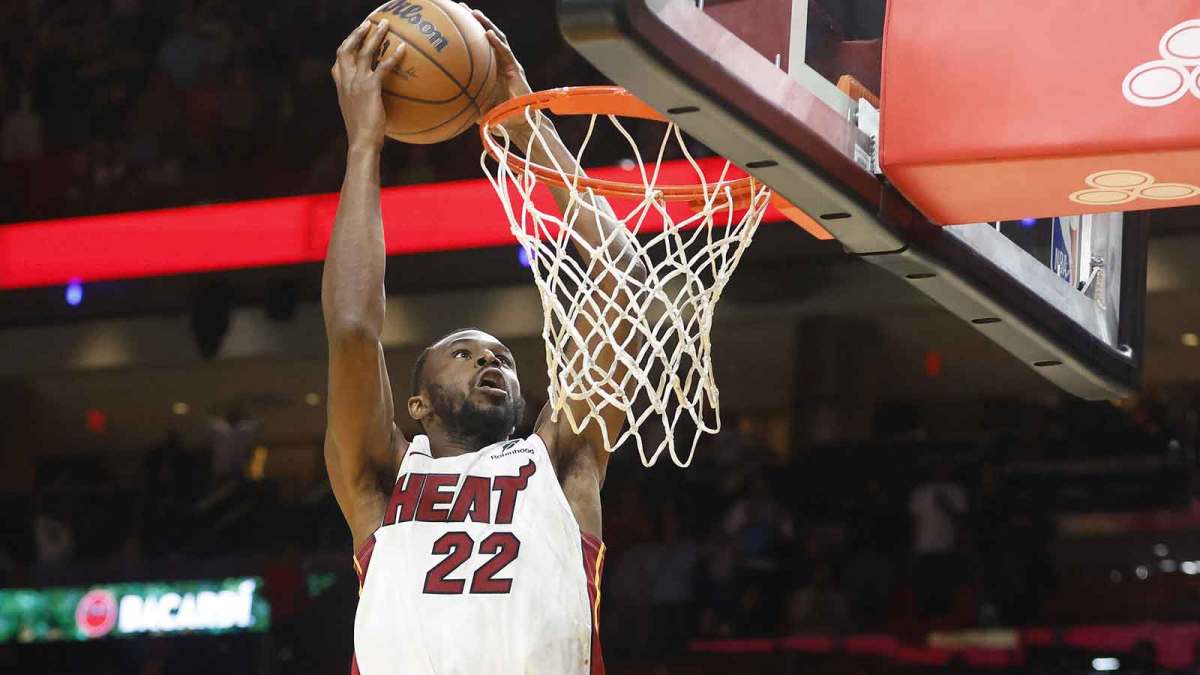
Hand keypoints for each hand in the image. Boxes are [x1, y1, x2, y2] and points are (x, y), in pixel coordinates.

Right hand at [331, 19, 404, 150]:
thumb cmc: (363, 134)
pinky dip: (393, 56)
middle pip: (346, 49)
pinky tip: (402, 48)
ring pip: (364, 52)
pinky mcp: (370, 88)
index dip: (346, 47)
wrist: (362, 142)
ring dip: (375, 35)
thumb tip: (375, 102)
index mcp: (342, 88)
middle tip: (368, 24)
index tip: (354, 38)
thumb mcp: (358, 114)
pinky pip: (383, 67)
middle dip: (356, 34)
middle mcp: (346, 82)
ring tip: (385, 24)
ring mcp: (357, 83)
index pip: (338, 62)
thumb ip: (363, 102)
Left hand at [462, 5, 535, 133]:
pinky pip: (506, 53)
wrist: (518, 123)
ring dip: (486, 24)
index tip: (452, 19)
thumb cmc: (497, 115)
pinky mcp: (516, 69)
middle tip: (459, 7)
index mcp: (490, 66)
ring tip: (474, 13)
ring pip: (497, 38)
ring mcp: (509, 63)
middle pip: (486, 35)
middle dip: (474, 20)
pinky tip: (488, 34)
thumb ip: (463, 99)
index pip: (478, 44)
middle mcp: (499, 61)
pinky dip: (497, 43)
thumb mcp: (475, 104)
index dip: (467, 31)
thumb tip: (441, 101)